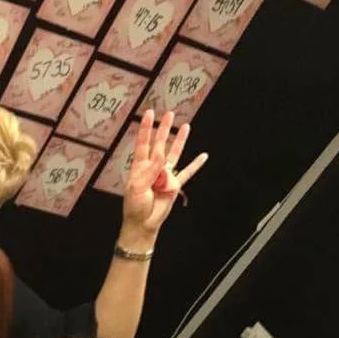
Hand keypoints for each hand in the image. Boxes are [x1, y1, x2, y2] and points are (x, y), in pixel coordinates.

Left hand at [122, 108, 207, 238]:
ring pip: (174, 154)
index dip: (146, 128)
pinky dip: (196, 165)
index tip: (148, 113)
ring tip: (186, 126)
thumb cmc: (135, 206)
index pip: (143, 144)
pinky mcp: (175, 185)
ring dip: (180, 141)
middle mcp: (154, 167)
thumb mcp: (137, 187)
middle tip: (169, 114)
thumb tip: (161, 154)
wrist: (143, 223)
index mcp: (140, 166)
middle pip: (160, 144)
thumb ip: (150, 170)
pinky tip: (203, 156)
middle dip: (164, 129)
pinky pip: (187, 173)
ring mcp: (165, 175)